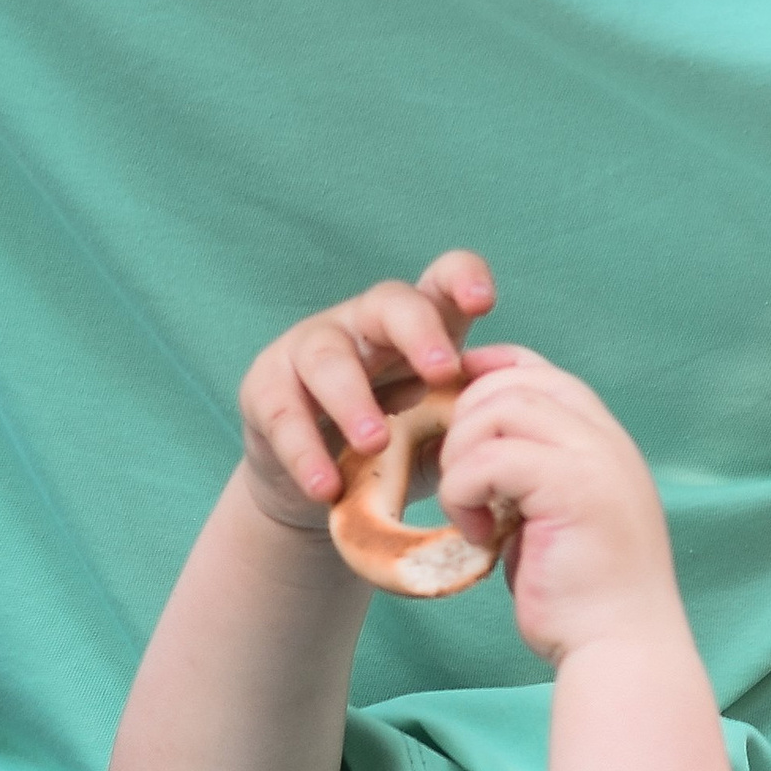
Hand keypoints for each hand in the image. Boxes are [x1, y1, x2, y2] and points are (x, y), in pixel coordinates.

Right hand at [235, 251, 492, 533]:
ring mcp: (308, 349)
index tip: (483, 302)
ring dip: (353, 400)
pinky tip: (326, 487)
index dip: (462, 279)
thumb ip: (469, 427)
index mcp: (419, 327)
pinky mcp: (265, 389)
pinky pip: (283, 414)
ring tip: (375, 443)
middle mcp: (363, 324)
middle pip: (389, 303)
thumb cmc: (398, 452)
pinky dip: (306, 453)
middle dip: (418, 332)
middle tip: (443, 371)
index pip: (442, 281)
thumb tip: (505, 429)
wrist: (322, 491)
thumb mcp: (439, 437)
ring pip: (327, 357)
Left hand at [436, 354, 680, 661]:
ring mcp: (594, 460)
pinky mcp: (572, 487)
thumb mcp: (554, 522)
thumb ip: (530, 481)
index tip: (452, 399)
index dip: (491, 372)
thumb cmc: (582, 600)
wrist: (620, 650)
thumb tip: (477, 456)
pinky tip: (479, 536)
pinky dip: (465, 492)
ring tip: (468, 510)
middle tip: (454, 477)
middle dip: (466, 418)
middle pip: (515, 381)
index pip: (544, 373)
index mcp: (604, 445)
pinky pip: (491, 458)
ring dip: (462, 456)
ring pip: (500, 408)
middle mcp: (605, 441)